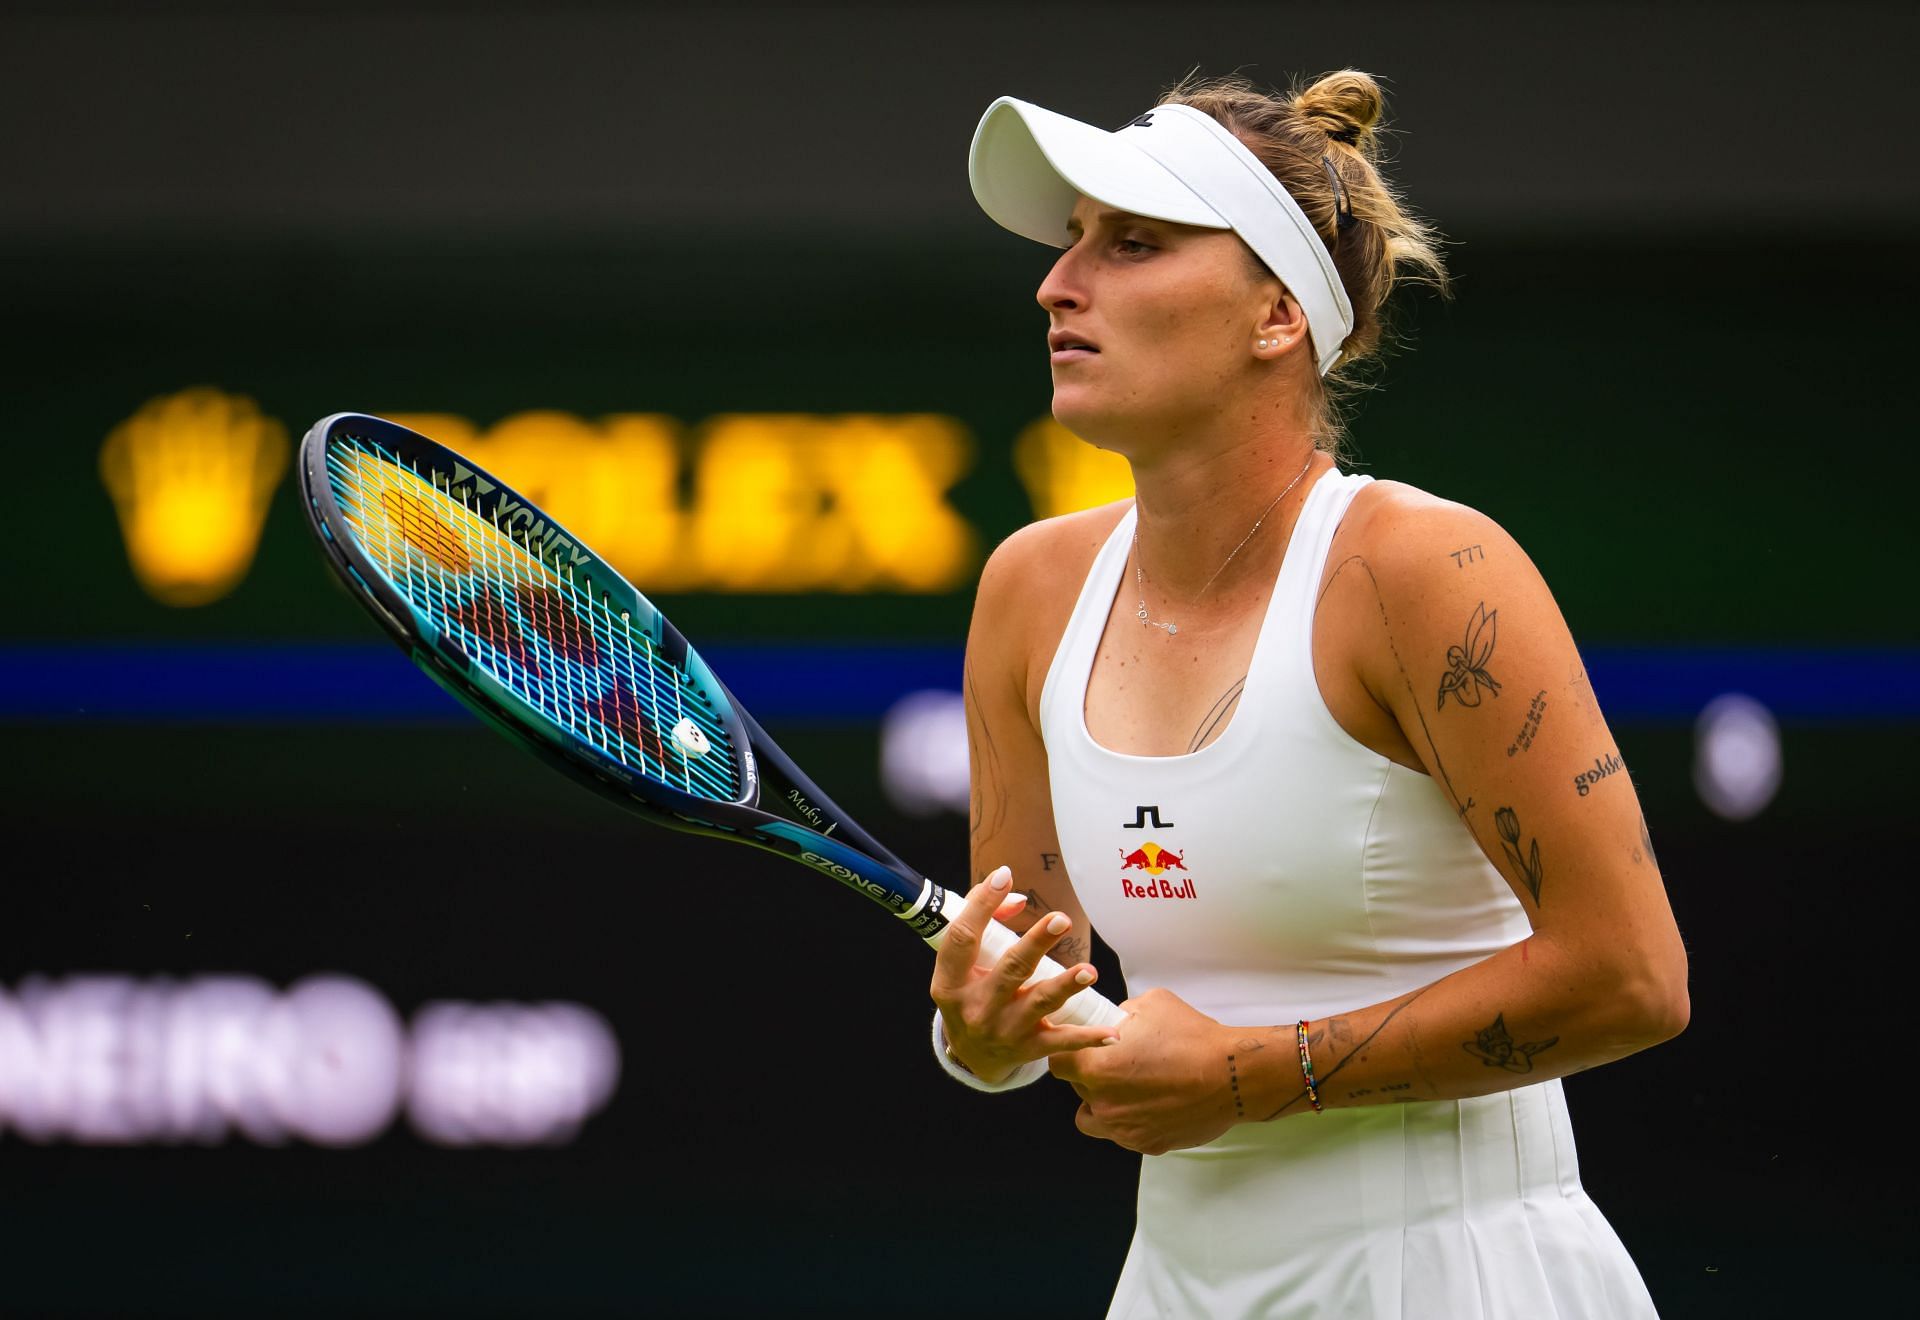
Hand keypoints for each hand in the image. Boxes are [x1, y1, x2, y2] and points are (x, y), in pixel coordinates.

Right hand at [928, 866, 1116, 1083]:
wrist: (972, 1058)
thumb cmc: (969, 995)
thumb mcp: (962, 966)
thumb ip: (984, 924)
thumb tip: (1018, 898)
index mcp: (951, 982)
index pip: (963, 939)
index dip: (982, 906)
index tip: (1004, 876)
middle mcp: (976, 1008)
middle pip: (1010, 970)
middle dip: (1037, 944)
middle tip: (1062, 920)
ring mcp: (1003, 1030)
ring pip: (1039, 1003)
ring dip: (1066, 986)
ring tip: (1089, 971)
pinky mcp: (1028, 1049)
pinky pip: (1061, 1042)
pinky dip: (1088, 1038)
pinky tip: (1112, 1033)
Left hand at [1048, 987, 1239, 1155]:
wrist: (1233, 1074)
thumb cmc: (1193, 1038)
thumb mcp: (1150, 1004)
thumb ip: (1120, 1013)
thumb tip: (1113, 1018)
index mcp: (1098, 1067)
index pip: (1058, 1063)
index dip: (1067, 1053)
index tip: (1078, 1049)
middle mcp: (1105, 1102)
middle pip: (1076, 1089)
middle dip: (1088, 1076)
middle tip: (1112, 1064)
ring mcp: (1124, 1129)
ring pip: (1093, 1119)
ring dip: (1103, 1104)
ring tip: (1126, 1089)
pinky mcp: (1146, 1144)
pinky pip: (1124, 1133)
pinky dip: (1131, 1120)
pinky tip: (1150, 1103)